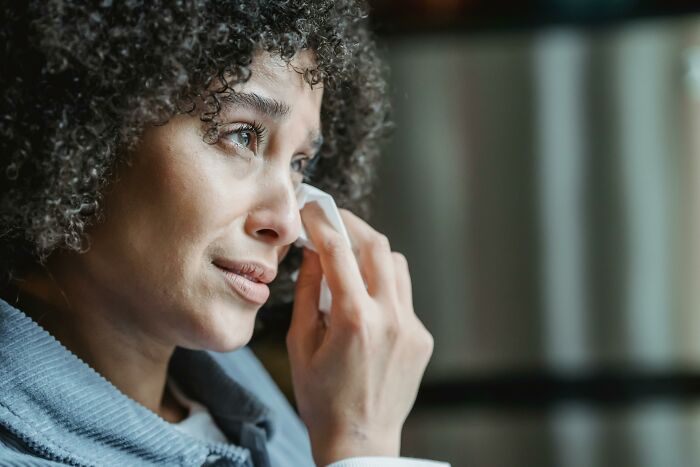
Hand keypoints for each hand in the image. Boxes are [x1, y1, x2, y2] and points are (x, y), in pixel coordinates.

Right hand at [286, 203, 433, 465]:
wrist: (360, 440)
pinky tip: (365, 304)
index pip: (338, 251)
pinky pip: (403, 296)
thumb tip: (313, 255)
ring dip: (371, 254)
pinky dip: (382, 288)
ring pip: (396, 266)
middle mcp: (390, 317)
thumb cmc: (321, 398)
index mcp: (354, 319)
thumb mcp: (299, 344)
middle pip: (377, 246)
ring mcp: (411, 327)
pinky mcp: (421, 337)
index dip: (322, 222)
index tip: (312, 209)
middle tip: (332, 221)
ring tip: (348, 260)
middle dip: (352, 226)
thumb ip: (306, 293)